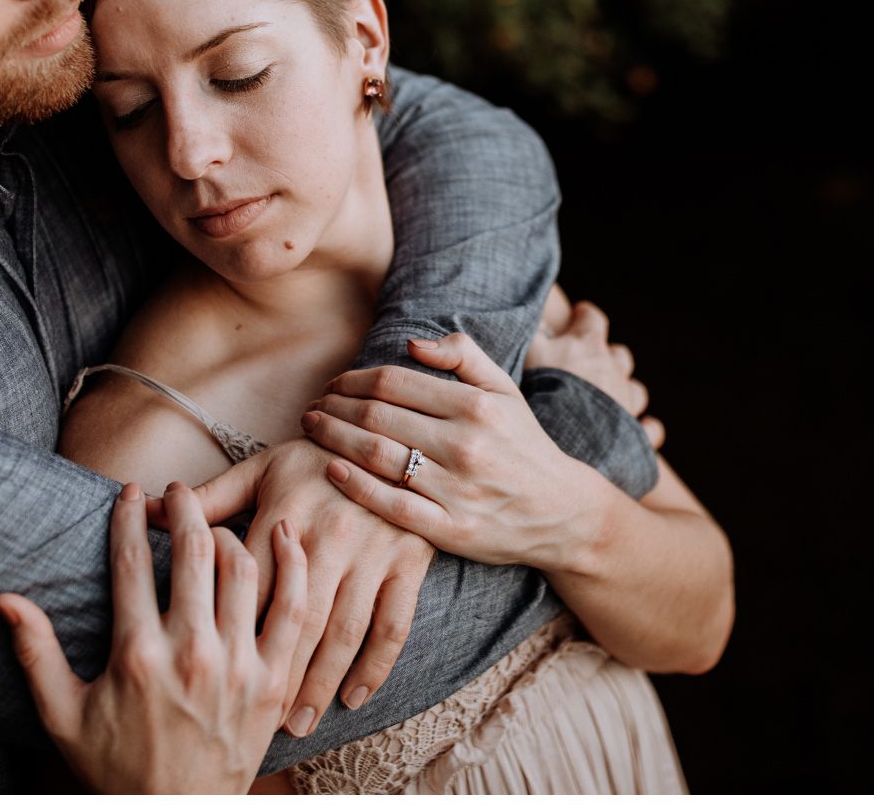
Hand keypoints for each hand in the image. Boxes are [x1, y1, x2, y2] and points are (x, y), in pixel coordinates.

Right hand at [0, 481, 307, 793]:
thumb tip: (3, 598)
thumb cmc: (116, 767)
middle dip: (183, 508)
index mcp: (137, 655)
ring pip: (243, 568)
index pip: (132, 562)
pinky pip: (293, 606)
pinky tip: (285, 533)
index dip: (128, 517)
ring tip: (213, 520)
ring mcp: (239, 664)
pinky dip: (292, 563)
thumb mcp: (63, 715)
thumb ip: (34, 652)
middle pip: (194, 551)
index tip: (128, 492)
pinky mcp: (274, 679)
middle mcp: (192, 652)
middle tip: (175, 491)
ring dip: (228, 530)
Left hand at [158, 440, 434, 738]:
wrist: (396, 432)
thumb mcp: (263, 468)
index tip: (206, 679)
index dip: (228, 634)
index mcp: (284, 514)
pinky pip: (393, 624)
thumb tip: (148, 508)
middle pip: (295, 621)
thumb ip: (210, 498)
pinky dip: (376, 666)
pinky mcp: (408, 562)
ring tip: (297, 723)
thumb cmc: (318, 455)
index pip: (248, 586)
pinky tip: (354, 698)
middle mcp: (328, 538)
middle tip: (252, 725)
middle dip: (275, 677)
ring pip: (343, 631)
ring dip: (319, 683)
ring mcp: (372, 553)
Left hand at [303, 334, 607, 572]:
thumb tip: (411, 344)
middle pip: (377, 417)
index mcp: (476, 406)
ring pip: (378, 457)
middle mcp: (466, 445)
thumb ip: (463, 356)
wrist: (562, 511)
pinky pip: (393, 506)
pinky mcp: (453, 530)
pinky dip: (356, 486)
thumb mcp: (505, 390)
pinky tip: (331, 469)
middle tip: (312, 406)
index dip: (353, 379)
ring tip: (311, 429)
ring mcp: (458, 490)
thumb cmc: (523, 444)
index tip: (334, 383)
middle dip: (335, 407)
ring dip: (334, 439)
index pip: (394, 382)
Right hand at [527, 295, 664, 449]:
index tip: (579, 315)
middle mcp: (613, 369)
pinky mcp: (634, 433)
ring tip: (607, 401)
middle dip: (606, 357)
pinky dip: (646, 428)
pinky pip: (650, 429)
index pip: (592, 319)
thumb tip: (536, 320)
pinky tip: (638, 429)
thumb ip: (533, 333)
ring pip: (635, 390)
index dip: (585, 316)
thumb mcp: (531, 352)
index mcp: (589, 345)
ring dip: (623, 391)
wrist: (563, 436)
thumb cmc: (544, 389)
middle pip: (618, 355)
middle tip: (587, 366)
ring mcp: (626, 401)